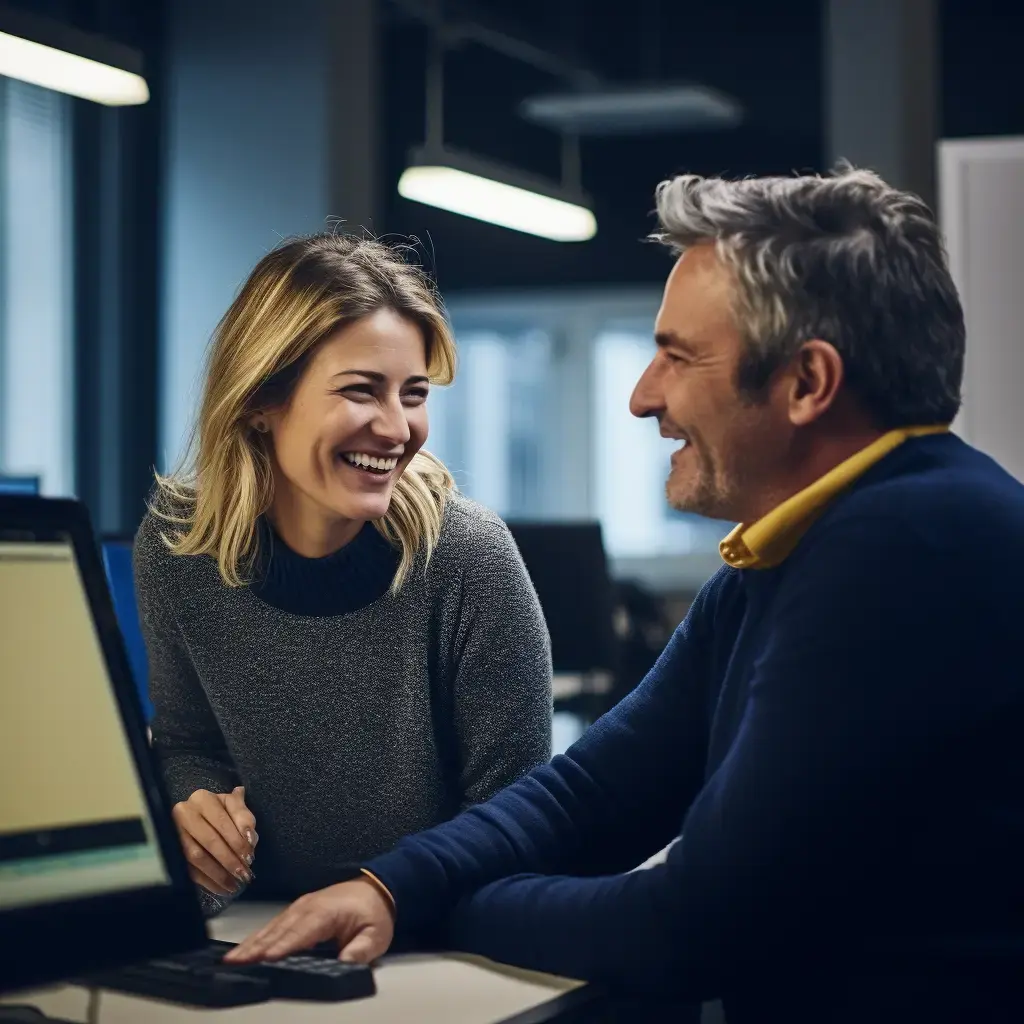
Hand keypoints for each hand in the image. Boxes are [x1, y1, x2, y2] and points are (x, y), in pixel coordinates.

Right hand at [172, 786, 256, 895]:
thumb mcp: (231, 807)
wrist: (194, 819)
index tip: (250, 855)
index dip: (237, 839)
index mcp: (202, 799)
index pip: (222, 820)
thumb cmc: (218, 812)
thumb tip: (250, 834)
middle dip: (229, 859)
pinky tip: (221, 889)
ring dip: (219, 873)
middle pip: (209, 840)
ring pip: (197, 857)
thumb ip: (244, 817)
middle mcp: (184, 813)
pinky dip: (207, 882)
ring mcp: (173, 833)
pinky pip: (189, 870)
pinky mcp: (170, 853)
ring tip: (235, 884)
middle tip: (244, 873)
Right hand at [224, 878, 394, 964]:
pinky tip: (245, 949)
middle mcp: (307, 907)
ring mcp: (300, 907)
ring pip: (271, 927)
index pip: (301, 932)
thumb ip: (361, 950)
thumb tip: (345, 963)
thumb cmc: (374, 912)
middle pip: (278, 930)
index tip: (266, 958)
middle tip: (235, 963)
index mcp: (325, 912)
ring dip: (251, 943)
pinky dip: (257, 938)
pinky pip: (274, 925)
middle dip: (256, 947)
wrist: (377, 888)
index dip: (283, 946)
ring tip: (232, 959)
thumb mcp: (376, 935)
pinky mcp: (296, 911)